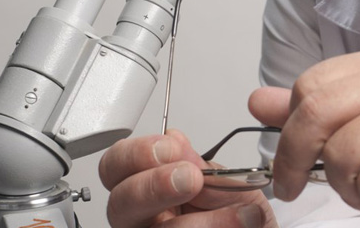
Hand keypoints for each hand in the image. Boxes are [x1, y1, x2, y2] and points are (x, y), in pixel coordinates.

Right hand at [98, 129, 276, 227]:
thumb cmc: (241, 212)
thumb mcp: (227, 184)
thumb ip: (200, 167)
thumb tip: (172, 139)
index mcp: (149, 186)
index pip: (116, 166)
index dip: (135, 154)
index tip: (170, 148)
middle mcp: (143, 218)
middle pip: (119, 203)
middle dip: (154, 186)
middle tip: (191, 179)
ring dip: (203, 221)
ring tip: (242, 213)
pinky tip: (243, 224)